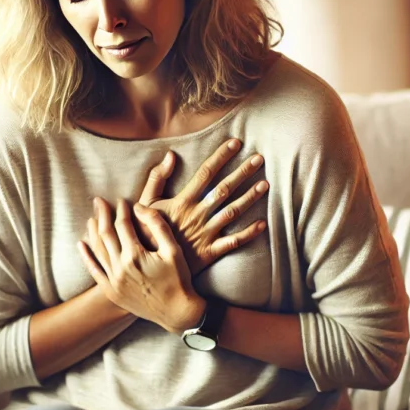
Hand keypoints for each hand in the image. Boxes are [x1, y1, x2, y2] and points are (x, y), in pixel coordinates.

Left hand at [79, 198, 205, 333]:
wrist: (176, 313)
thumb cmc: (179, 280)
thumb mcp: (173, 249)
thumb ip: (156, 224)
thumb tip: (138, 206)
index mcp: (135, 255)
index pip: (123, 225)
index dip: (121, 210)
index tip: (122, 201)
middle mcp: (120, 268)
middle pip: (105, 234)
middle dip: (102, 215)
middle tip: (99, 201)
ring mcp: (113, 281)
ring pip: (97, 250)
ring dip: (93, 232)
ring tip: (92, 218)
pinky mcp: (111, 291)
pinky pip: (94, 271)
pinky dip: (87, 256)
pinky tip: (81, 244)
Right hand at [138, 139, 268, 274]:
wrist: (147, 266)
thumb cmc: (145, 232)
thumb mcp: (145, 202)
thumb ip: (156, 178)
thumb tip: (170, 156)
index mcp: (183, 201)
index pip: (205, 173)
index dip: (221, 156)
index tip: (236, 143)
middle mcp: (197, 214)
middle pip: (223, 189)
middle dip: (242, 173)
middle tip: (259, 159)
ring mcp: (205, 233)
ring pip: (232, 212)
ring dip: (249, 198)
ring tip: (265, 184)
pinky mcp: (210, 252)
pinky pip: (233, 242)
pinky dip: (248, 233)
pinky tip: (262, 223)